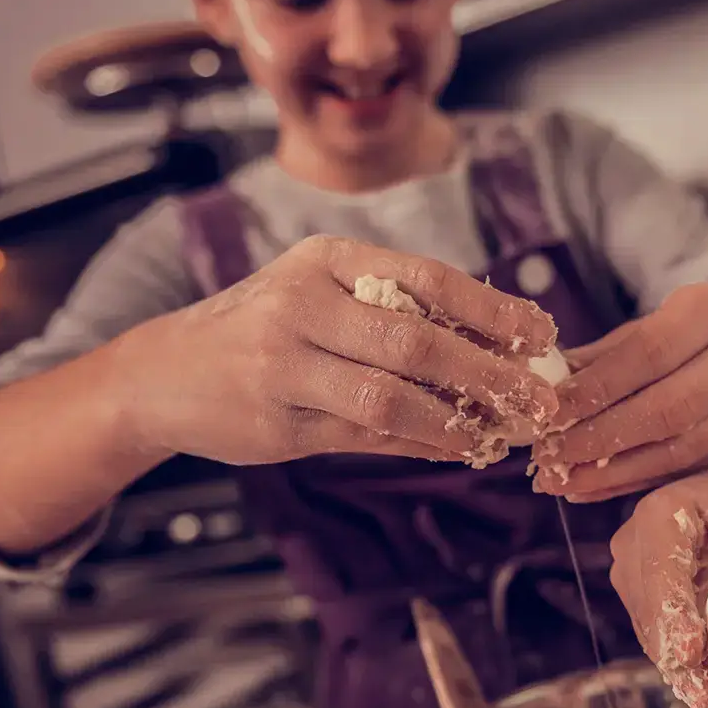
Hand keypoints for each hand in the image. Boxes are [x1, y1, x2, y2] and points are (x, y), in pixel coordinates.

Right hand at [113, 235, 558, 466]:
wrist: (162, 372)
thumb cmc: (265, 327)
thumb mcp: (321, 291)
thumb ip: (396, 309)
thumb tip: (499, 344)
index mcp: (326, 259)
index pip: (428, 279)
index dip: (494, 310)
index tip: (545, 334)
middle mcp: (303, 305)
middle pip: (417, 342)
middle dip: (491, 374)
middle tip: (542, 399)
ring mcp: (284, 366)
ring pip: (391, 398)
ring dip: (459, 421)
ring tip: (504, 433)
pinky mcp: (276, 424)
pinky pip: (365, 437)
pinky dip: (420, 444)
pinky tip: (457, 448)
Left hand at [531, 284, 707, 500]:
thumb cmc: (681, 341)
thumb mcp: (644, 330)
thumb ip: (600, 358)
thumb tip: (543, 389)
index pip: (649, 352)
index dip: (598, 386)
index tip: (553, 410)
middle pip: (667, 407)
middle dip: (601, 436)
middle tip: (551, 455)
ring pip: (677, 449)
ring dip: (613, 471)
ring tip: (563, 480)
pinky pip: (681, 473)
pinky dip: (630, 484)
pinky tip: (590, 489)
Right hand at [609, 465, 707, 707]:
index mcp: (659, 514)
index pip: (661, 569)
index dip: (672, 614)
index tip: (689, 654)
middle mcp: (632, 546)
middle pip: (650, 613)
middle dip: (679, 662)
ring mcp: (632, 579)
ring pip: (652, 636)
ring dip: (683, 676)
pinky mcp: (640, 606)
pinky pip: (660, 644)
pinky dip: (686, 673)